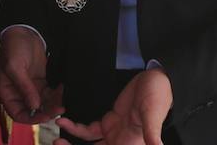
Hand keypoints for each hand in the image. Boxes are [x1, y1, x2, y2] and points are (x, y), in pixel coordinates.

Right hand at [0, 27, 64, 123]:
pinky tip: (63, 90)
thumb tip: (34, 107)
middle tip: (59, 109)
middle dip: (46, 111)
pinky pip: (49, 92)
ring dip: (53, 103)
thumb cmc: (14, 48)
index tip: (45, 117)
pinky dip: (56, 94)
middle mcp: (18, 93)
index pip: (18, 113)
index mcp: (7, 92)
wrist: (24, 31)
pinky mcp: (40, 80)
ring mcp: (30, 87)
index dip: (30, 118)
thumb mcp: (15, 67)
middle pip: (33, 110)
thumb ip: (24, 87)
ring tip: (64, 101)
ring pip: (43, 102)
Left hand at [54, 68, 172, 143]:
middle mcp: (120, 142)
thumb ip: (151, 132)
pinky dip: (75, 128)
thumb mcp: (153, 113)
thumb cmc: (159, 96)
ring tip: (56, 139)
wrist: (158, 79)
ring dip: (72, 144)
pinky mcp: (109, 121)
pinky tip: (64, 122)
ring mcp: (113, 133)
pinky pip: (89, 131)